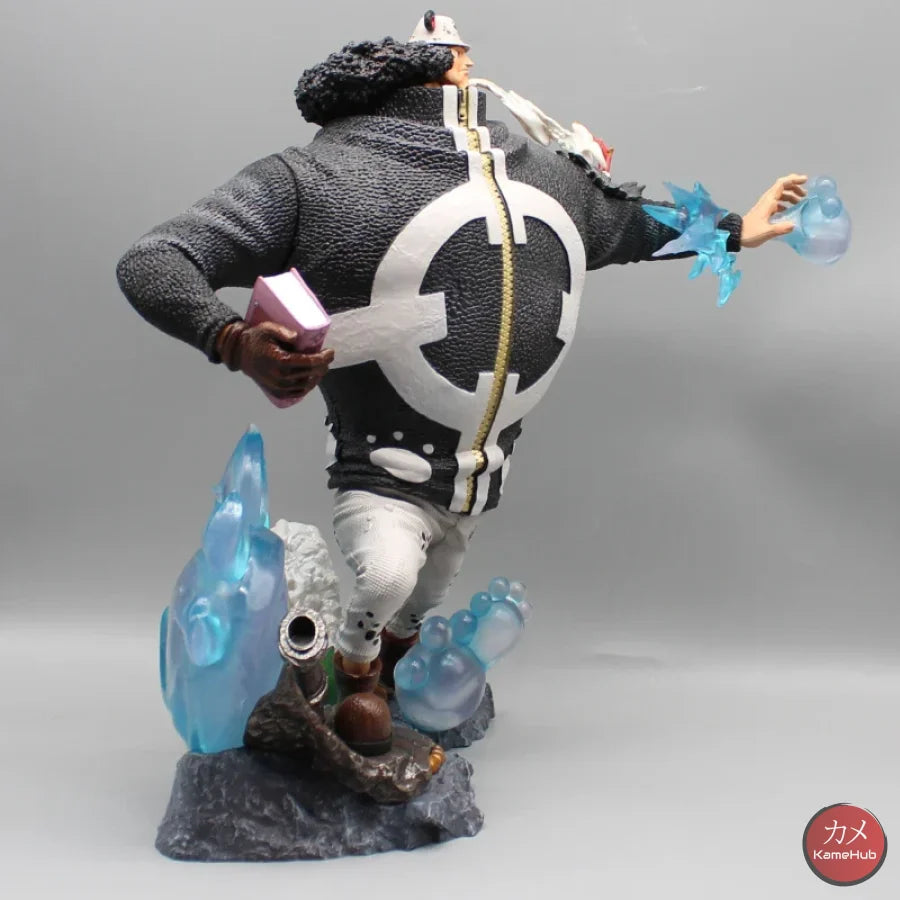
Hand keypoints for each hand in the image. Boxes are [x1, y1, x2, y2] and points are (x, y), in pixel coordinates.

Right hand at [216, 320, 333, 400]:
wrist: (241, 354)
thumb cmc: (256, 339)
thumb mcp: (267, 328)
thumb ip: (282, 330)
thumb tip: (297, 337)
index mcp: (280, 361)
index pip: (309, 362)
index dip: (323, 358)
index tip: (330, 352)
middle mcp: (281, 377)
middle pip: (310, 374)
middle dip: (323, 366)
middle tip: (327, 358)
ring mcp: (279, 387)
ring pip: (307, 385)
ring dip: (318, 376)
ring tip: (322, 367)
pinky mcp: (277, 392)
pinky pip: (298, 393)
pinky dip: (308, 386)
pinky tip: (313, 378)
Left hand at [740, 174, 807, 247]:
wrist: (735, 235)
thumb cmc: (749, 233)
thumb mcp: (766, 232)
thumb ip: (780, 229)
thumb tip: (793, 225)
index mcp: (768, 202)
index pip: (782, 184)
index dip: (793, 180)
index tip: (804, 180)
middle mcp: (767, 200)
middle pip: (782, 187)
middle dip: (794, 187)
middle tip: (804, 194)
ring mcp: (765, 205)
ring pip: (780, 195)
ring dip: (791, 196)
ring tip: (800, 202)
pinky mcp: (764, 211)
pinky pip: (777, 203)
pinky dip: (785, 204)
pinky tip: (789, 211)